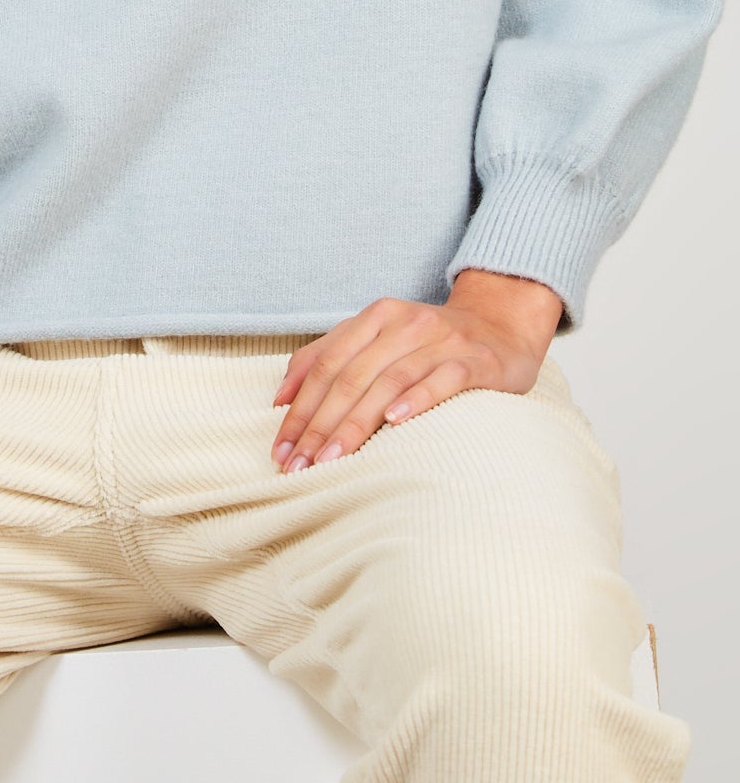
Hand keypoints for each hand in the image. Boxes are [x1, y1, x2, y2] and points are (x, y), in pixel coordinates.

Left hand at [269, 273, 564, 473]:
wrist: (502, 326)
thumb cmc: (429, 343)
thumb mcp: (378, 339)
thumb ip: (329, 357)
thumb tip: (280, 397)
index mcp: (375, 317)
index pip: (326, 364)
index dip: (300, 408)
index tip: (281, 448)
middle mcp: (404, 323)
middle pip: (351, 376)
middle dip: (319, 424)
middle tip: (299, 465)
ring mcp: (440, 340)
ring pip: (387, 382)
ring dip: (355, 423)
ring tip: (331, 458)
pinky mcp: (474, 360)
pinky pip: (441, 379)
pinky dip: (416, 400)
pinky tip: (395, 424)